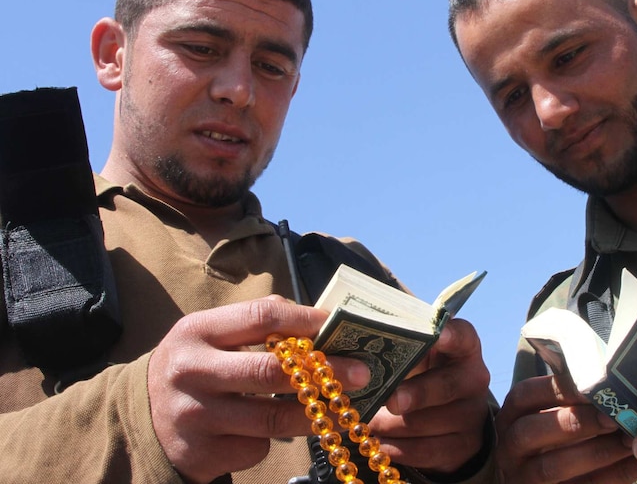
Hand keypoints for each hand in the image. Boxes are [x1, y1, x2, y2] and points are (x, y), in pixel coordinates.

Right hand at [147, 296, 370, 483]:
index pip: (262, 317)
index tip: (340, 325)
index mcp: (196, 331)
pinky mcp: (200, 454)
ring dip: (314, 414)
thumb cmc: (195, 369)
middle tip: (362, 373)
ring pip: (272, 418)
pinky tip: (266, 432)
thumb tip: (323, 325)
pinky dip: (271, 441)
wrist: (140, 421)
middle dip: (325, 372)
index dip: (307, 320)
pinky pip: (257, 447)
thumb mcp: (210, 337)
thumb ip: (256, 327)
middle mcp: (190, 372)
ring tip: (341, 408)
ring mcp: (193, 417)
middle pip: (271, 371)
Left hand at [367, 318, 491, 473]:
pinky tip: (379, 443)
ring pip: (431, 423)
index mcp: (463, 347)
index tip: (437, 336)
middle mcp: (474, 379)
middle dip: (418, 393)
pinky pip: (428, 450)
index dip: (451, 336)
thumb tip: (358, 364)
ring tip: (367, 423)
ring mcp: (472, 414)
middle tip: (391, 400)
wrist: (446, 415)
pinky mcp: (465, 445)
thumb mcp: (415, 355)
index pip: (463, 336)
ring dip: (394, 426)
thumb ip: (397, 350)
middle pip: (448, 385)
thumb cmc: (420, 373)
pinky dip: (399, 449)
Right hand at [495, 374, 636, 482]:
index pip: (525, 395)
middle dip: (575, 422)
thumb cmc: (553, 438)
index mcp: (510, 416)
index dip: (560, 388)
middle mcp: (508, 447)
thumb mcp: (548, 416)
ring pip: (552, 466)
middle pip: (531, 431)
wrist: (541, 478)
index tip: (598, 382)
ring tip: (632, 441)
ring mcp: (522, 477)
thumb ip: (569, 400)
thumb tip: (610, 375)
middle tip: (614, 416)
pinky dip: (611, 477)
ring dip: (596, 453)